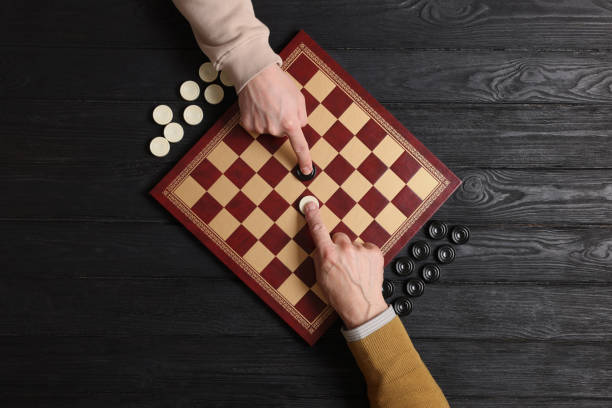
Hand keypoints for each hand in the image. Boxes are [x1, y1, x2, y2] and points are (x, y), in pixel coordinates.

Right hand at [238, 64, 312, 173]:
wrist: (255, 73)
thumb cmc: (279, 82)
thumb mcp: (299, 98)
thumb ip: (302, 116)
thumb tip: (299, 127)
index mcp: (290, 122)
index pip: (300, 146)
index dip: (304, 160)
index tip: (306, 171)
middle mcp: (274, 129)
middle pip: (283, 133)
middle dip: (283, 121)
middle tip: (279, 105)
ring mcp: (259, 128)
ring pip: (269, 129)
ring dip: (270, 119)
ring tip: (267, 102)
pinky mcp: (247, 125)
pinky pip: (256, 126)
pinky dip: (257, 118)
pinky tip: (257, 106)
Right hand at [304, 201, 387, 328]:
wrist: (361, 307)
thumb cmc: (340, 295)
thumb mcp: (321, 277)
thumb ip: (320, 257)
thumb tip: (322, 246)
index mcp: (327, 255)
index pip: (317, 229)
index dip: (312, 215)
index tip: (310, 205)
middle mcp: (344, 249)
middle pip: (339, 236)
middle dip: (339, 246)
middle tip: (342, 262)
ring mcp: (360, 250)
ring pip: (353, 243)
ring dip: (353, 252)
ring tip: (355, 269)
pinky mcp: (374, 252)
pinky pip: (366, 247)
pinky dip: (365, 255)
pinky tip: (364, 268)